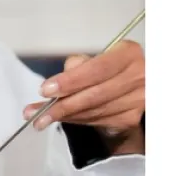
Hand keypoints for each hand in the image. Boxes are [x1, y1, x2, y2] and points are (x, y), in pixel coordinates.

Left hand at [23, 40, 144, 134]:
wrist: (130, 90)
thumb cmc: (107, 70)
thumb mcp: (93, 59)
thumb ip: (78, 66)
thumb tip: (57, 85)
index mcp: (128, 54)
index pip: (97, 69)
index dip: (71, 81)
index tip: (46, 90)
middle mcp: (138, 77)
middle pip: (95, 95)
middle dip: (62, 105)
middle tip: (36, 112)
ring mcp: (137, 100)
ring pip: (93, 112)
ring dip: (64, 116)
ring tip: (40, 119)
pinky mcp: (130, 119)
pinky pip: (96, 122)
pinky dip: (75, 121)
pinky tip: (61, 119)